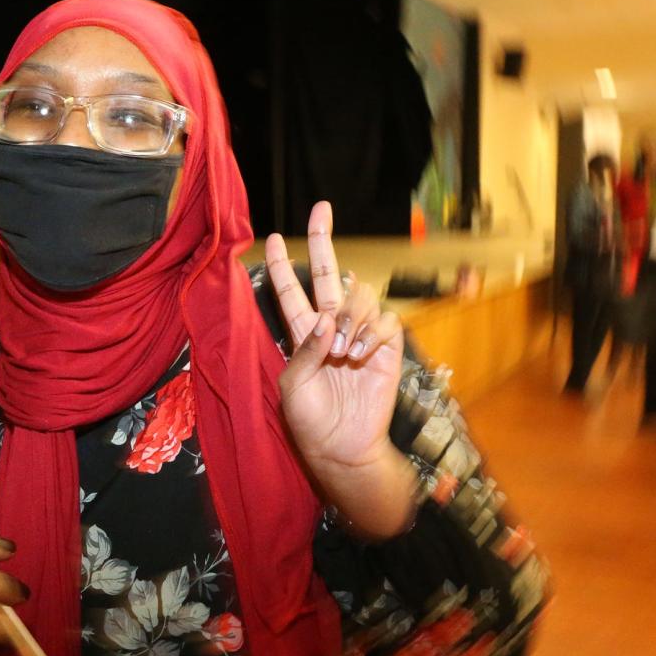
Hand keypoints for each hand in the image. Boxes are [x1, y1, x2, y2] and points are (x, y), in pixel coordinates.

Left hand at [266, 202, 411, 535]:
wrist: (342, 445)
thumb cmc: (311, 420)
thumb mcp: (294, 386)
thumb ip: (306, 350)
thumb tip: (328, 320)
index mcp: (302, 335)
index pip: (289, 293)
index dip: (280, 267)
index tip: (269, 239)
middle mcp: (331, 328)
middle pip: (326, 275)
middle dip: (321, 241)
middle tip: (320, 209)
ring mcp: (360, 334)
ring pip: (359, 296)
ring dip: (351, 318)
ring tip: (343, 352)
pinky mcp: (386, 347)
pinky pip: (385, 321)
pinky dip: (372, 332)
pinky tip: (360, 354)